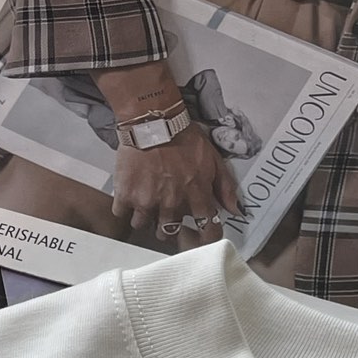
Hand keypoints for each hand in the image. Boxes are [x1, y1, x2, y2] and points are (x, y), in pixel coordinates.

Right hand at [109, 125, 239, 247]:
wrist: (153, 119)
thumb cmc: (184, 137)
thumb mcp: (213, 159)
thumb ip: (225, 187)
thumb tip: (235, 210)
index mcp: (196, 199)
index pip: (208, 233)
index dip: (205, 238)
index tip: (199, 236)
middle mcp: (172, 206)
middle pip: (168, 233)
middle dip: (166, 224)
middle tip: (164, 210)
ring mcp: (147, 203)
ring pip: (143, 225)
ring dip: (144, 216)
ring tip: (144, 201)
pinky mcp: (125, 195)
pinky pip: (121, 214)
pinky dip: (124, 207)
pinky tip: (127, 196)